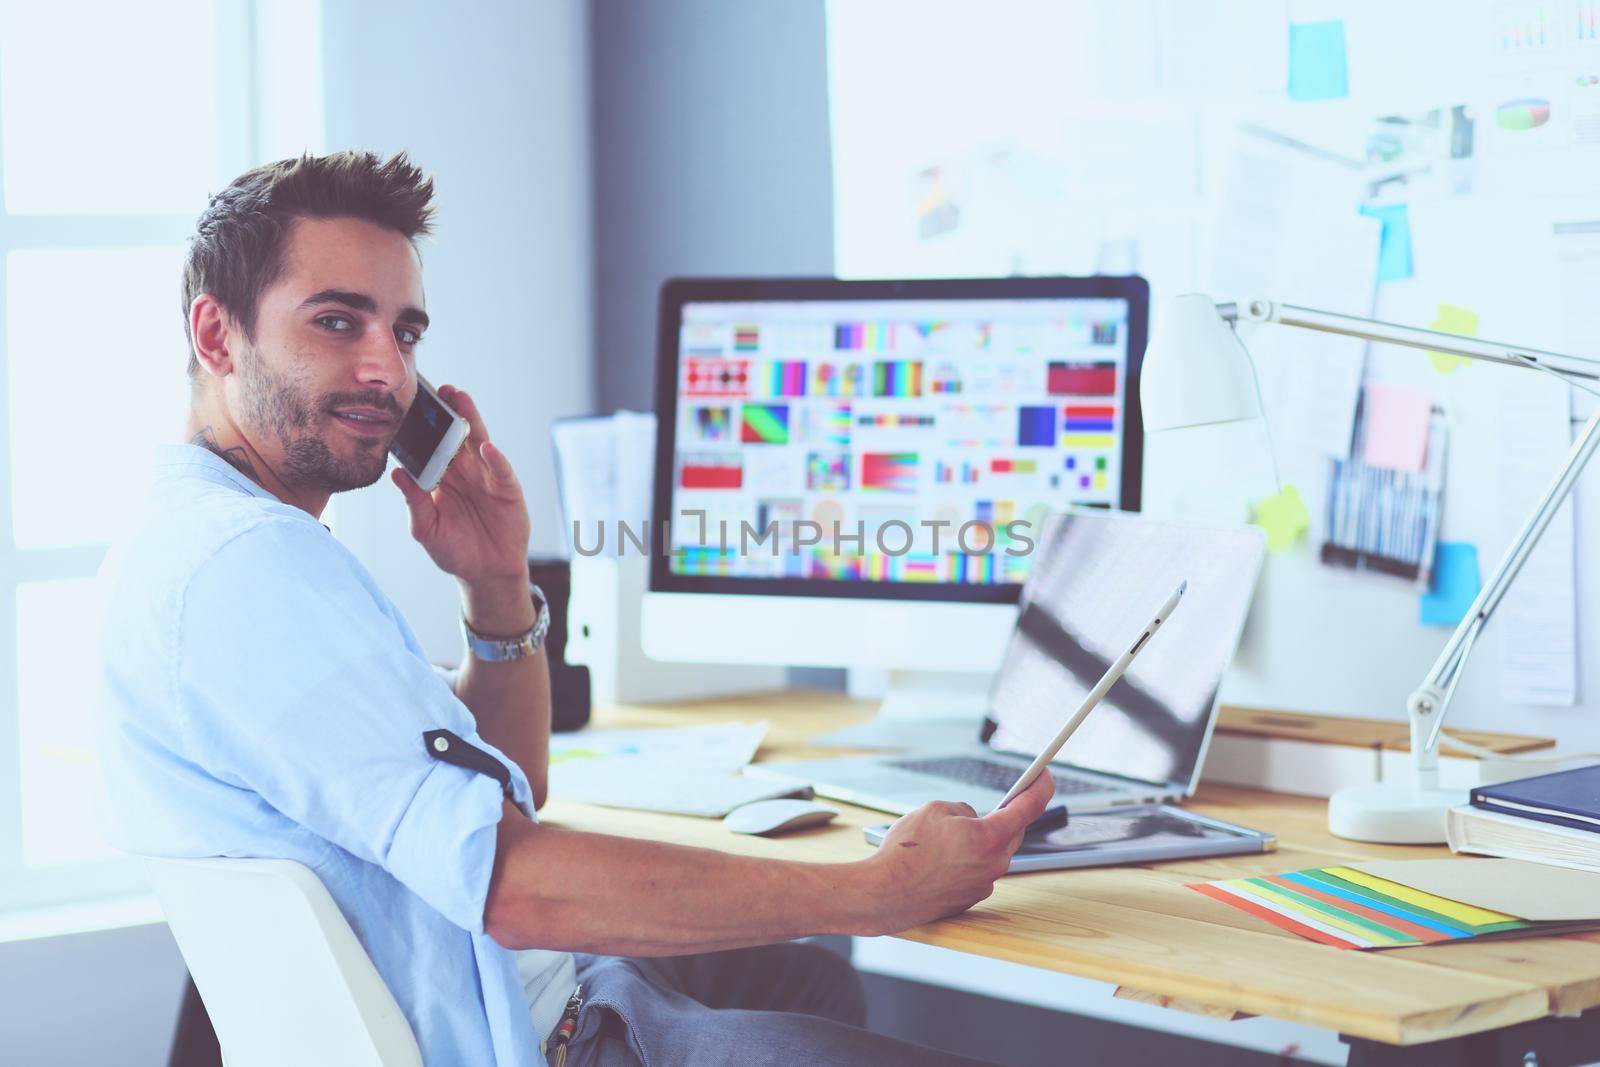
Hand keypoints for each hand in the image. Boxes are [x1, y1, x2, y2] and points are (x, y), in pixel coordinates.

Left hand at [392, 384, 530, 590]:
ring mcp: (487, 477)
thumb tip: (396, 474)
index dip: (424, 426)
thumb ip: (414, 501)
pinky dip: (494, 458)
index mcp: (442, 477)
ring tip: (461, 399)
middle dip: (449, 412)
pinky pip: (500, 470)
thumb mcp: (426, 528)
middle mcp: (464, 471)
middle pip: (456, 435)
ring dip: (471, 420)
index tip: (411, 405)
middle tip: (439, 389)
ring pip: (478, 442)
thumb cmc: (454, 550)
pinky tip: (485, 447)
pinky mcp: (507, 489)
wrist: (486, 573)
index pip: (432, 445)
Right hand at [860, 772, 1054, 934]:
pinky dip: (969, 859)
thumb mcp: (935, 809)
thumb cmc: (907, 852)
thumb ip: (964, 810)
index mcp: (990, 837)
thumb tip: (971, 820)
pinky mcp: (971, 898)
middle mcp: (994, 863)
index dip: (1041, 787)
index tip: (1045, 775)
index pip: (1029, 807)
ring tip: (951, 833)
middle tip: (1001, 800)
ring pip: (994, 852)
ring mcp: (984, 883)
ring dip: (982, 839)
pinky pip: (979, 870)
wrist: (885, 893)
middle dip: (1007, 814)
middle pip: (1013, 831)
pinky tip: (944, 857)